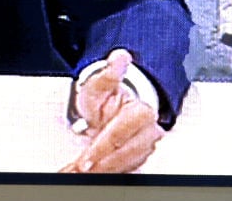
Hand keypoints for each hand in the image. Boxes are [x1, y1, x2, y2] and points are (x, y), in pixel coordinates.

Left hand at [60, 49, 163, 173]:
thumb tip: (119, 57)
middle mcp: (149, 131)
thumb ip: (108, 73)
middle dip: (102, 163)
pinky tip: (95, 173)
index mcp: (141, 112)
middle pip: (126, 153)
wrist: (113, 108)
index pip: (120, 133)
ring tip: (84, 172)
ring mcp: (147, 146)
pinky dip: (111, 173)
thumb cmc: (105, 98)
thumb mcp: (99, 84)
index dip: (102, 147)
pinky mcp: (142, 158)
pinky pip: (128, 169)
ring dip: (106, 170)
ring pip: (128, 164)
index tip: (86, 159)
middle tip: (82, 169)